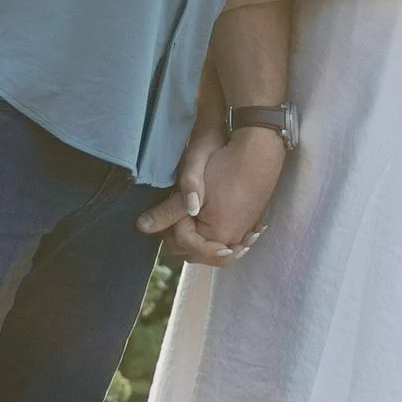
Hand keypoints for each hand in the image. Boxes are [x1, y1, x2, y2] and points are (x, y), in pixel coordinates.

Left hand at [137, 126, 285, 263]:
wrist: (259, 151)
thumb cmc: (225, 164)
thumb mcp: (192, 185)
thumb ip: (168, 211)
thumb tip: (141, 226)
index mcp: (218, 233)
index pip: (183, 242)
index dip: (170, 227)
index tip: (169, 206)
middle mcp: (233, 239)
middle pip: (196, 251)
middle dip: (180, 237)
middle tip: (172, 214)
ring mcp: (243, 233)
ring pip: (210, 247)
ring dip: (196, 238)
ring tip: (185, 221)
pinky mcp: (249, 225)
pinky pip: (226, 240)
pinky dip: (212, 236)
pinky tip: (205, 223)